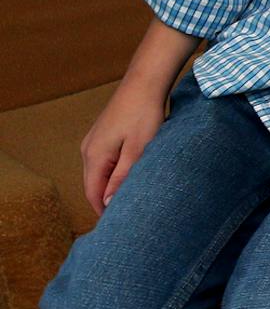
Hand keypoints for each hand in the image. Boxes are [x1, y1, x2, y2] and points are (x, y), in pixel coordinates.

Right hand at [80, 80, 169, 215]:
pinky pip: (104, 162)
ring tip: (131, 200)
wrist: (144, 83)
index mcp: (94, 156)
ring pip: (98, 173)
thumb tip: (108, 203)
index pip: (93, 193)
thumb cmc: (144, 115)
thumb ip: (122, 177)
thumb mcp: (138, 150)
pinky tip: (129, 177)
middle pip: (93, 185)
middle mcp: (87, 150)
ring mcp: (93, 141)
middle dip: (107, 201)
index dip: (104, 211)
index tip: (119, 225)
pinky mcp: (103, 135)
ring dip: (111, 187)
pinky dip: (113, 173)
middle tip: (128, 216)